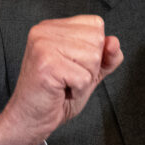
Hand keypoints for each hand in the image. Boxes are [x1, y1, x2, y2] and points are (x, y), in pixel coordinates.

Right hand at [0, 16, 122, 144]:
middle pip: (96, 40)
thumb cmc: (57, 95)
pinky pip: (84, 77)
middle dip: (90, 67)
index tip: (72, 65)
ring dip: (84, 80)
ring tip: (63, 84)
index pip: (95, 24)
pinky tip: (60, 91)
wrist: (30, 119)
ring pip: (93, 58)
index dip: (94, 50)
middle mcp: (44, 31)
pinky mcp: (46, 65)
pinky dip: (78, 90)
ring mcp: (43, 46)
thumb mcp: (90, 71)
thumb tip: (114, 42)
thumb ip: (107, 56)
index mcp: (53, 27)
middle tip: (67, 78)